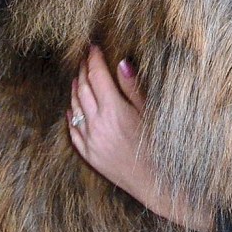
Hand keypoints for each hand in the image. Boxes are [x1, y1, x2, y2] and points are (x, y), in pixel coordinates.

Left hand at [68, 45, 214, 231]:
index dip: (94, 59)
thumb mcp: (150, 113)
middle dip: (83, 69)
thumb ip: (133, 88)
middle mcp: (97, 125)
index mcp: (114, 111)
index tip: (93, 47)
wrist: (156, 184)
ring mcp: (90, 141)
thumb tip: (121, 63)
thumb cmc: (159, 146)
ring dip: (75, 88)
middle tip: (85, 57)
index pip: (97, 76)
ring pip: (74, 106)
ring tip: (79, 76)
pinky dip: (71, 113)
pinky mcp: (88, 155)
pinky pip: (72, 129)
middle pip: (82, 88)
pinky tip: (74, 106)